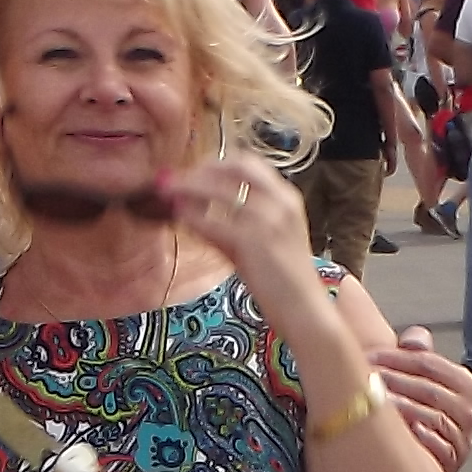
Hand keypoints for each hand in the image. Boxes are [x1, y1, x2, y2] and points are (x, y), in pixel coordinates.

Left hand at [156, 156, 316, 302]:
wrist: (303, 308)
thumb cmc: (282, 278)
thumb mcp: (262, 241)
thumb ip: (230, 223)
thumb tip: (190, 209)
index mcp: (286, 197)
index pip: (248, 163)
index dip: (217, 164)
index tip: (195, 172)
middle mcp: (280, 202)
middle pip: (233, 167)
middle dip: (201, 170)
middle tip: (176, 180)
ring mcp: (268, 220)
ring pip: (217, 190)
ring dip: (188, 188)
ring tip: (168, 193)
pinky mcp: (253, 242)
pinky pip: (212, 222)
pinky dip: (192, 217)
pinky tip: (179, 217)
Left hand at [374, 331, 471, 471]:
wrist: (425, 454)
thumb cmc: (417, 412)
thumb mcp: (419, 380)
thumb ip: (418, 355)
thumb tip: (414, 338)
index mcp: (461, 382)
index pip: (428, 363)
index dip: (395, 357)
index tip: (368, 356)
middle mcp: (466, 409)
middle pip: (429, 389)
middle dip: (394, 381)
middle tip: (366, 379)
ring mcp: (462, 436)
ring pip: (434, 417)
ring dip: (403, 408)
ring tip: (376, 403)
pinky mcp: (454, 459)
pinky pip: (441, 447)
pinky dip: (425, 438)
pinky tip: (407, 430)